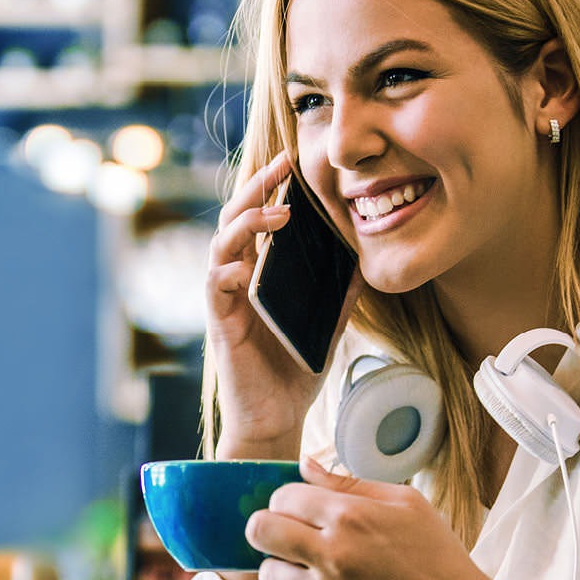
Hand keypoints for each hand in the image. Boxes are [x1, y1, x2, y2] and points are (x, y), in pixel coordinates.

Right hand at [207, 152, 323, 456]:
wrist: (276, 418)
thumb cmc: (295, 370)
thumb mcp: (328, 324)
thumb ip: (339, 292)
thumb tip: (364, 258)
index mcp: (261, 272)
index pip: (260, 217)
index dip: (272, 186)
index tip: (294, 161)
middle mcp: (238, 278)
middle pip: (236, 218)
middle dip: (256, 186)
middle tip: (283, 164)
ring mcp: (226, 298)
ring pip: (222, 244)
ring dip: (247, 222)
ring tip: (278, 212)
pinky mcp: (220, 323)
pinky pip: (215, 286)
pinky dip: (228, 271)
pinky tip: (248, 268)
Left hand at [244, 457, 523, 579]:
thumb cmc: (436, 553)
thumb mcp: (404, 502)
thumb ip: (348, 482)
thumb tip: (305, 465)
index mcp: (350, 516)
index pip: (281, 496)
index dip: (286, 498)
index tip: (300, 504)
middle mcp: (333, 554)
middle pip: (260, 531)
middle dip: (268, 526)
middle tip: (286, 529)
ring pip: (268, 574)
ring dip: (279, 564)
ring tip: (303, 560)